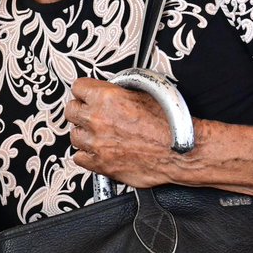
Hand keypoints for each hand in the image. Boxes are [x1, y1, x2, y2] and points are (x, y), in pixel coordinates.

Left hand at [65, 77, 179, 187]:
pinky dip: (86, 154)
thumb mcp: (146, 94)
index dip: (84, 91)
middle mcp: (97, 120)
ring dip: (84, 133)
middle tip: (91, 113)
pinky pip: (79, 157)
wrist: (182, 152)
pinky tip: (98, 150)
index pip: (78, 88)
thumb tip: (111, 90)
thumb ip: (120, 92)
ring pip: (74, 135)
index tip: (87, 95)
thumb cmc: (171, 125)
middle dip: (81, 110)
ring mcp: (96, 143)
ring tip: (98, 134)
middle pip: (71, 111)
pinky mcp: (100, 164)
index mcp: (106, 98)